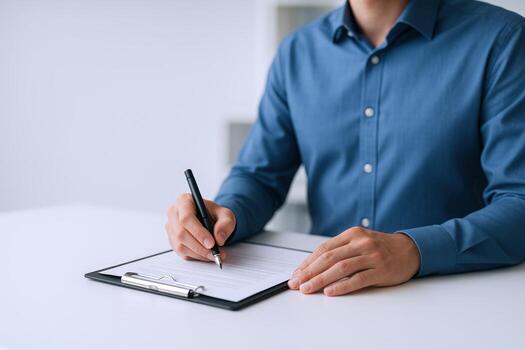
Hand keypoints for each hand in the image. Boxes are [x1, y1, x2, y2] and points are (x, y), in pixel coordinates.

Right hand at [165, 194, 235, 260]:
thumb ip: (226, 224)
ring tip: (214, 254)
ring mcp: (171, 228)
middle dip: (200, 247)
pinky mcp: (172, 241)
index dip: (198, 232)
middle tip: (215, 252)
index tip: (211, 243)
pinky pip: (182, 253)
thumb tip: (219, 239)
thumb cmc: (215, 215)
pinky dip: (196, 256)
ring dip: (199, 253)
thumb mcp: (226, 215)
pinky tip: (206, 254)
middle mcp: (174, 213)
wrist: (211, 221)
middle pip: (182, 234)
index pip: (186, 218)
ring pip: (181, 246)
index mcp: (184, 201)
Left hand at [288, 227, 419, 295]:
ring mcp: (372, 256)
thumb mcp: (359, 242)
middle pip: (329, 258)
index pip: (324, 249)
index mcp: (352, 234)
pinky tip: (330, 292)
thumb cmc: (380, 248)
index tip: (296, 274)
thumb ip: (340, 251)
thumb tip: (313, 267)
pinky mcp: (381, 270)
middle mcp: (361, 243)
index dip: (307, 262)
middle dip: (309, 272)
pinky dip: (342, 286)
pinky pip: (358, 279)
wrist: (410, 250)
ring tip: (308, 289)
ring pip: (340, 268)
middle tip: (296, 283)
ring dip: (320, 280)